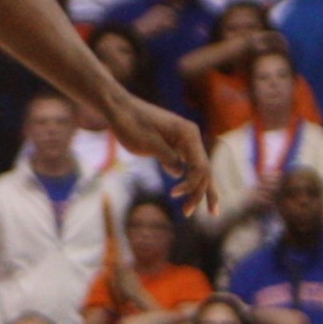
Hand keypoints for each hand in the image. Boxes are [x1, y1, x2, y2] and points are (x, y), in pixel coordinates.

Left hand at [106, 89, 215, 212]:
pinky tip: (187, 195)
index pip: (200, 166)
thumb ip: (168, 158)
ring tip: (192, 211)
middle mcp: (191, 137)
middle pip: (203, 170)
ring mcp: (185, 141)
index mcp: (188, 133)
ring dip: (196, 190)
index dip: (191, 184)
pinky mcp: (176, 145)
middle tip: (187, 213)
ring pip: (198, 169)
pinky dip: (188, 180)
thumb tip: (180, 173)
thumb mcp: (148, 144)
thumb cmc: (132, 124)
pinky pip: (187, 165)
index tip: (173, 195)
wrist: (119, 110)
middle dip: (199, 193)